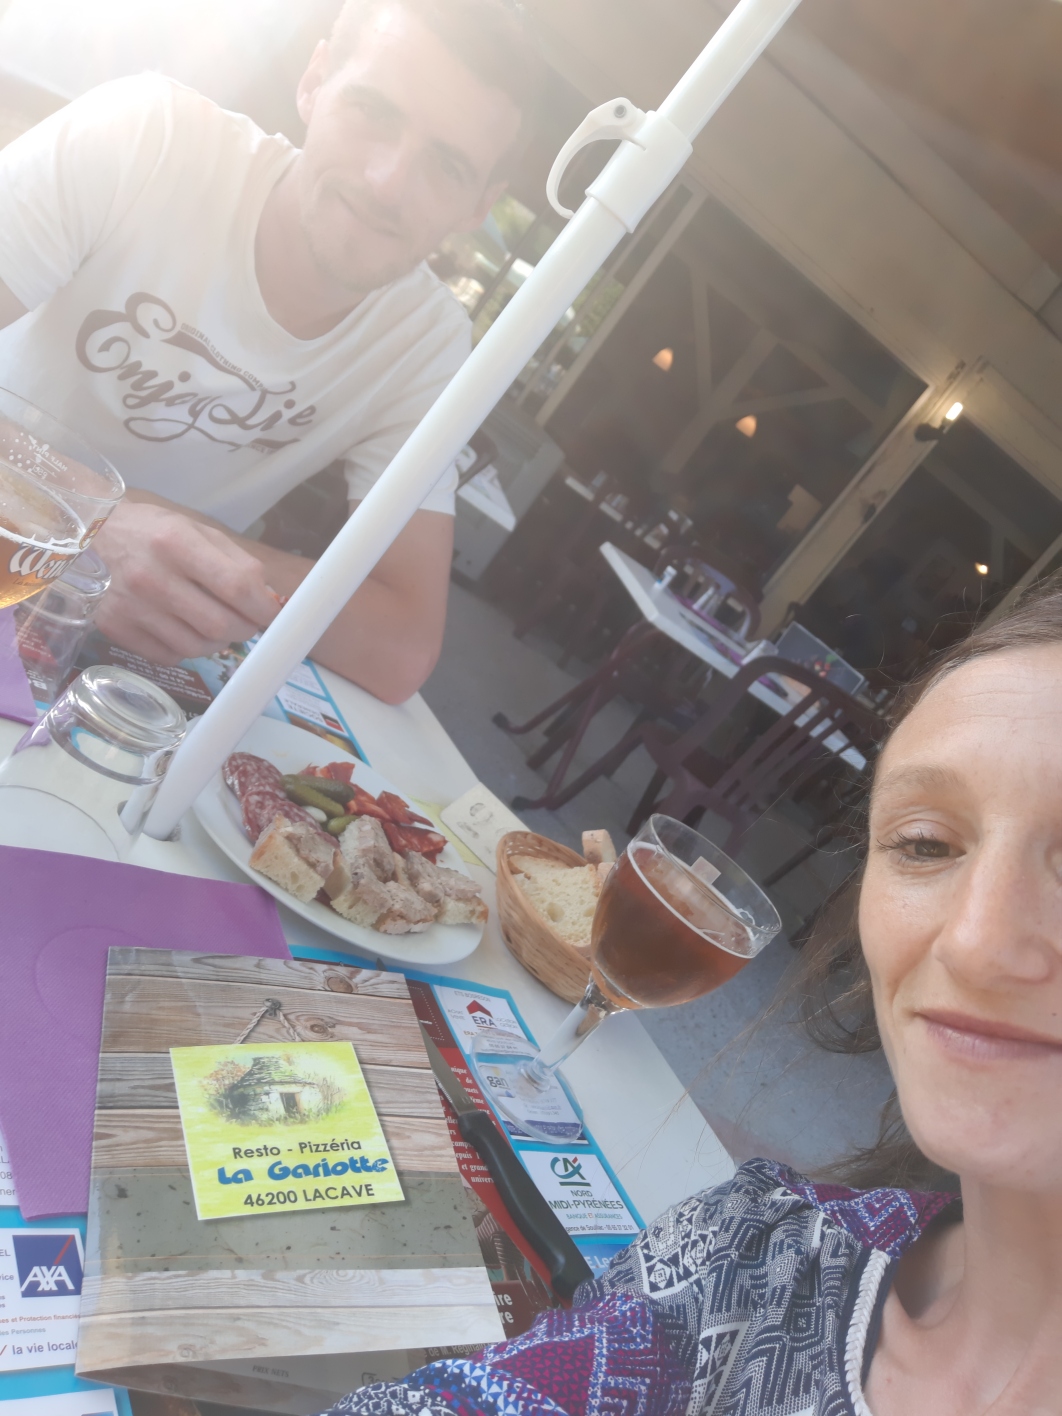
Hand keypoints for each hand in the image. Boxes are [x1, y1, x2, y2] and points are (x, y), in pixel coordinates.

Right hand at [93, 501, 279, 664]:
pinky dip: (185, 650)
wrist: (91, 536)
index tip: (272, 615)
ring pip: (197, 648)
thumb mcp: (197, 530)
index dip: (263, 608)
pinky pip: (168, 656)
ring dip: (217, 642)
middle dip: (244, 629)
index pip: (236, 586)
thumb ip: (238, 562)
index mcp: (176, 542)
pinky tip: (183, 630)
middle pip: (219, 625)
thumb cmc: (153, 532)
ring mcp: (131, 606)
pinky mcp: (115, 628)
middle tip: (245, 622)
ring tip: (214, 625)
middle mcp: (152, 577)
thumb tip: (269, 600)